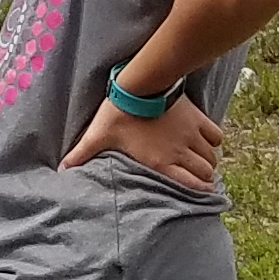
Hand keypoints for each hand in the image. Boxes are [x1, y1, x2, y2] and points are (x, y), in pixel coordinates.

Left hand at [63, 93, 225, 190]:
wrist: (139, 86)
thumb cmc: (118, 113)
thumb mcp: (98, 136)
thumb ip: (82, 154)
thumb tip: (62, 168)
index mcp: (161, 162)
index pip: (190, 184)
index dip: (199, 191)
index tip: (200, 193)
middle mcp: (181, 151)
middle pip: (206, 171)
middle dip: (205, 178)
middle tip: (200, 179)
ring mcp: (192, 135)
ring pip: (212, 156)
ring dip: (209, 161)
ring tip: (203, 163)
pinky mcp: (197, 118)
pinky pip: (216, 135)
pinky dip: (214, 140)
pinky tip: (206, 141)